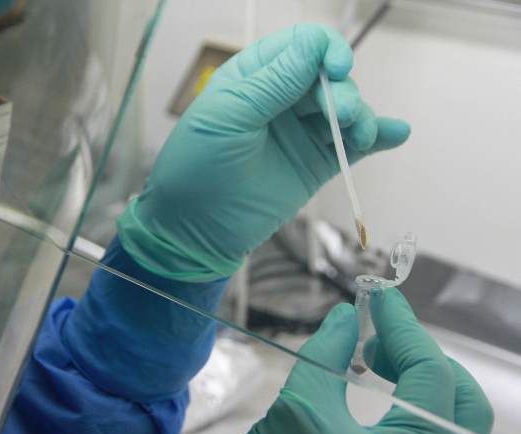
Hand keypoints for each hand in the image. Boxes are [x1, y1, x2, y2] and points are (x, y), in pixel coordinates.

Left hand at [117, 23, 410, 281]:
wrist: (195, 232)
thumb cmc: (196, 170)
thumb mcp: (228, 118)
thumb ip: (273, 82)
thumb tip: (314, 44)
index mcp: (253, 79)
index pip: (299, 46)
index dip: (324, 49)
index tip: (337, 67)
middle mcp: (280, 101)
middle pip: (328, 77)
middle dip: (342, 90)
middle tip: (342, 112)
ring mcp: (299, 133)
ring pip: (344, 110)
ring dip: (360, 115)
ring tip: (359, 134)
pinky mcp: (314, 165)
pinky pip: (351, 146)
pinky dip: (376, 137)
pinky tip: (396, 133)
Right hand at [203, 288, 497, 433]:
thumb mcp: (296, 413)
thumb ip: (327, 355)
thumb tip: (349, 316)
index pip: (433, 377)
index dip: (405, 327)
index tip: (382, 297)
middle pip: (465, 405)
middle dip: (424, 359)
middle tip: (378, 339)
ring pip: (464, 433)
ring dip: (429, 389)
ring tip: (382, 368)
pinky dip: (428, 421)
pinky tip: (393, 408)